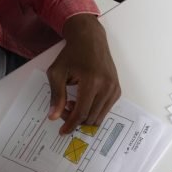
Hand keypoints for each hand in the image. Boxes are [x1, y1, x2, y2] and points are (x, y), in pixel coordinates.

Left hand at [47, 14, 120, 134]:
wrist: (90, 39)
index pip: (81, 112)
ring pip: (99, 117)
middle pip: (90, 118)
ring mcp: (114, 89)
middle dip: (76, 120)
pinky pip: (105, 110)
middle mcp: (106, 86)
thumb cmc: (72, 54)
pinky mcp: (117, 90)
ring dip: (85, 117)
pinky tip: (84, 101)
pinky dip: (93, 111)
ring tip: (73, 104)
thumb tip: (54, 117)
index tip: (62, 131)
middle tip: (64, 110)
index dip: (70, 125)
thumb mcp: (57, 73)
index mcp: (91, 81)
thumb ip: (56, 96)